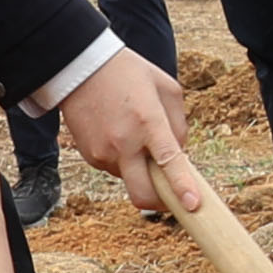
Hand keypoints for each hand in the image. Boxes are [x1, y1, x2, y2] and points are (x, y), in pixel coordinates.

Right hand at [51, 45, 193, 189]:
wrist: (80, 67)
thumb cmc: (128, 73)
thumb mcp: (166, 87)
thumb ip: (178, 124)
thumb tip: (180, 155)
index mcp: (148, 122)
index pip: (169, 162)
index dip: (181, 187)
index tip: (192, 205)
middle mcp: (124, 143)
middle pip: (143, 194)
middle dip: (161, 202)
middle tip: (173, 196)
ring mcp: (103, 153)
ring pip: (131, 180)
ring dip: (142, 172)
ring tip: (137, 137)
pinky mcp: (90, 157)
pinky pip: (116, 169)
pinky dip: (125, 161)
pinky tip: (121, 135)